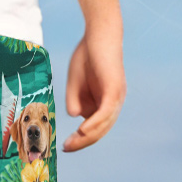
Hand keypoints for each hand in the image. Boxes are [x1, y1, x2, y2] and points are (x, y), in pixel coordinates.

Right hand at [62, 24, 125, 151]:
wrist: (99, 33)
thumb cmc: (87, 55)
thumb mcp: (75, 83)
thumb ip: (74, 100)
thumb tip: (75, 116)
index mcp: (104, 103)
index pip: (95, 128)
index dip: (81, 139)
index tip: (65, 145)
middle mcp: (113, 103)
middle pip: (100, 130)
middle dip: (82, 141)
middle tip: (66, 148)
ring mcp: (116, 97)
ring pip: (103, 125)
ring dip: (87, 136)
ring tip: (72, 143)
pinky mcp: (114, 90)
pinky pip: (105, 112)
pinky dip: (94, 123)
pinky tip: (83, 130)